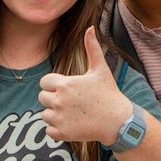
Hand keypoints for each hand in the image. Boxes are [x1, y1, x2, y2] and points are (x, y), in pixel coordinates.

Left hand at [39, 26, 131, 143]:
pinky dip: (57, 128)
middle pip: (42, 97)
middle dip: (53, 98)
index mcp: (65, 84)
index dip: (55, 84)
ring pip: (45, 114)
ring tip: (73, 112)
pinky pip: (48, 130)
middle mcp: (58, 101)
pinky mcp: (61, 133)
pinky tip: (72, 123)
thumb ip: (92, 47)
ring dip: (55, 113)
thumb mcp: (100, 69)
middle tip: (72, 100)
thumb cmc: (109, 93)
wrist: (117, 121)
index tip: (68, 87)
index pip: (44, 82)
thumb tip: (90, 27)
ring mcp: (59, 118)